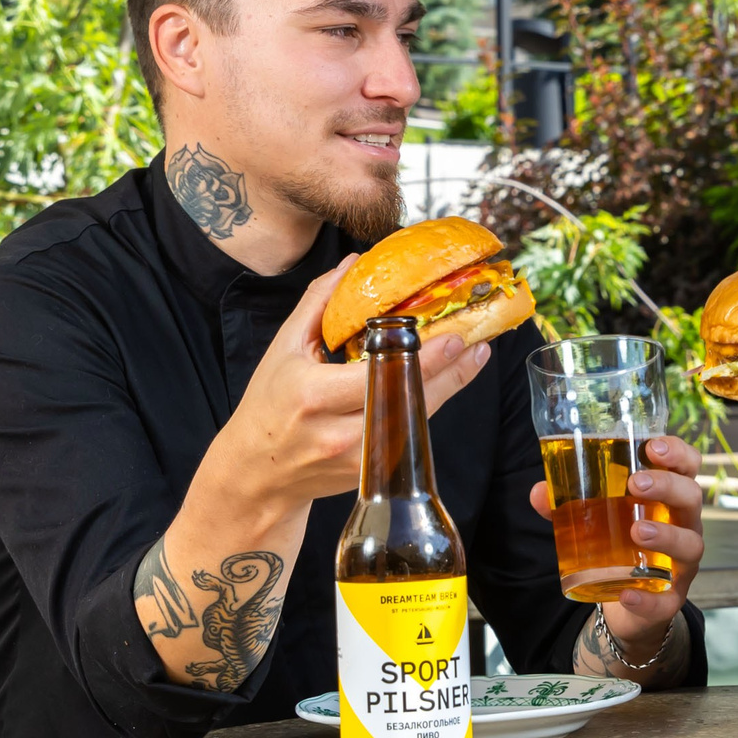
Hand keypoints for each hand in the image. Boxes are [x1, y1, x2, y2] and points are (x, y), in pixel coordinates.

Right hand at [213, 268, 491, 522]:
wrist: (259, 473)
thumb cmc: (267, 406)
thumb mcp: (284, 348)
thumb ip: (319, 304)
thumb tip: (353, 264)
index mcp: (314, 396)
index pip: (379, 377)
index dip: (422, 360)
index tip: (454, 337)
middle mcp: (340, 433)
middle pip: (409, 402)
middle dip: (451, 371)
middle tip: (477, 340)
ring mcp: (359, 458)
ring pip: (417, 420)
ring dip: (451, 386)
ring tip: (475, 355)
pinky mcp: (372, 472)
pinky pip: (409, 433)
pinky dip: (431, 404)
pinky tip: (450, 380)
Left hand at [528, 434, 706, 654]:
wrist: (628, 599)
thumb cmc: (620, 544)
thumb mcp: (597, 519)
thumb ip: (568, 504)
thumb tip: (539, 492)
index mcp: (669, 499)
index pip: (687, 468)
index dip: (678, 454)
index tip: (654, 446)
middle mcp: (684, 526)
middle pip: (691, 498)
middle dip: (668, 487)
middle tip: (636, 484)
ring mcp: (681, 563)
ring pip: (689, 545)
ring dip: (666, 536)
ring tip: (637, 532)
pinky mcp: (671, 598)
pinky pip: (667, 600)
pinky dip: (649, 599)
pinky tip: (628, 594)